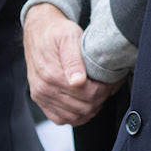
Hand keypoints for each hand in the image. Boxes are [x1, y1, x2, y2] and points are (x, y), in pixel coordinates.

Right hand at [24, 5, 118, 124]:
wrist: (37, 31)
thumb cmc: (55, 32)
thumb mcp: (68, 36)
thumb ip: (73, 59)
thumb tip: (78, 81)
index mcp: (50, 74)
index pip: (87, 94)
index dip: (104, 90)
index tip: (112, 81)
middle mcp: (43, 88)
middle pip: (83, 107)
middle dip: (101, 99)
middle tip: (109, 86)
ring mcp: (40, 96)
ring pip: (74, 117)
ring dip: (91, 108)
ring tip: (99, 94)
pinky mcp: (40, 100)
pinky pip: (61, 119)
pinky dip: (76, 116)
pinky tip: (85, 104)